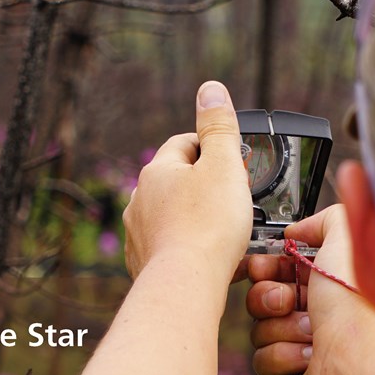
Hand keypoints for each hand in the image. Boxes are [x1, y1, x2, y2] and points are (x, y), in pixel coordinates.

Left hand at [123, 80, 251, 283]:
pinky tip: (211, 258)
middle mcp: (140, 199)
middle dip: (205, 185)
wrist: (185, 284)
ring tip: (226, 230)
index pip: (185, 144)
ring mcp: (138, 231)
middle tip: (235, 197)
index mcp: (157, 171)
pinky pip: (170, 246)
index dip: (213, 147)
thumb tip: (210, 90)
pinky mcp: (143, 262)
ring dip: (196, 217)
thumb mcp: (223, 166)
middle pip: (177, 180)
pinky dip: (188, 247)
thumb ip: (219, 126)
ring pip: (172, 214)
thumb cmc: (207, 226)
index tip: (234, 160)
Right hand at [246, 203, 374, 374]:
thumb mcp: (347, 239)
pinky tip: (309, 354)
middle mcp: (315, 311)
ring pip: (259, 328)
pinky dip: (283, 355)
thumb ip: (324, 219)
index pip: (276, 269)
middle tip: (287, 300)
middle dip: (267, 297)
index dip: (264, 267)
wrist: (363, 360)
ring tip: (310, 331)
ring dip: (281, 328)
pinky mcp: (293, 371)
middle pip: (261, 296)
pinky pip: (263, 359)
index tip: (263, 267)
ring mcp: (303, 342)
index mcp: (325, 282)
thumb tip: (298, 230)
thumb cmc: (360, 305)